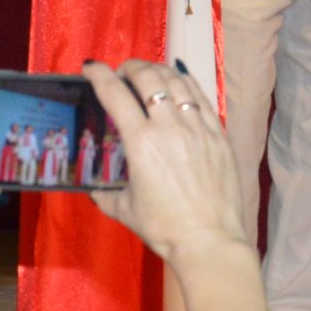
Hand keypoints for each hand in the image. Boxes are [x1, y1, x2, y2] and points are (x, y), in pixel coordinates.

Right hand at [85, 59, 248, 266]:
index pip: (115, 94)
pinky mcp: (219, 136)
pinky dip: (186, 84)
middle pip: (148, 78)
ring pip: (177, 83)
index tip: (91, 68)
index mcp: (141, 143)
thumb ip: (106, 194)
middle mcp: (169, 127)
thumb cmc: (164, 228)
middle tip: (122, 72)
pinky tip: (179, 83)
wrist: (209, 242)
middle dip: (130, 67)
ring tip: (149, 74)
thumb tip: (94, 189)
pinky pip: (202, 99)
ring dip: (158, 72)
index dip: (99, 75)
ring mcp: (198, 129)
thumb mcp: (125, 210)